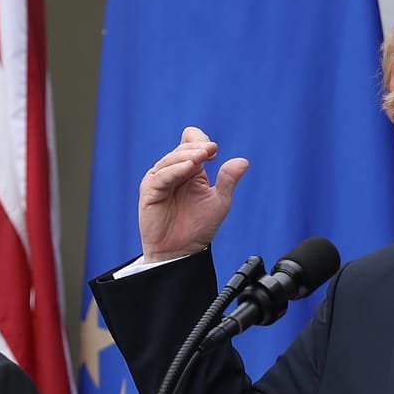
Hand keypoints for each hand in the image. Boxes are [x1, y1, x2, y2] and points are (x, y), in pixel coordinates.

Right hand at [138, 125, 248, 262]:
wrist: (181, 252)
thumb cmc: (198, 228)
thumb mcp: (219, 202)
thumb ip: (228, 181)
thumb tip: (243, 161)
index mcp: (189, 169)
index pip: (191, 142)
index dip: (202, 142)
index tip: (215, 151)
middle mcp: (173, 171)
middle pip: (182, 149)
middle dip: (197, 148)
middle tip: (211, 151)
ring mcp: (160, 180)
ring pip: (171, 160)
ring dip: (187, 156)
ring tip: (200, 158)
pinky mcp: (149, 190)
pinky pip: (161, 176)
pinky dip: (175, 170)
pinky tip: (187, 169)